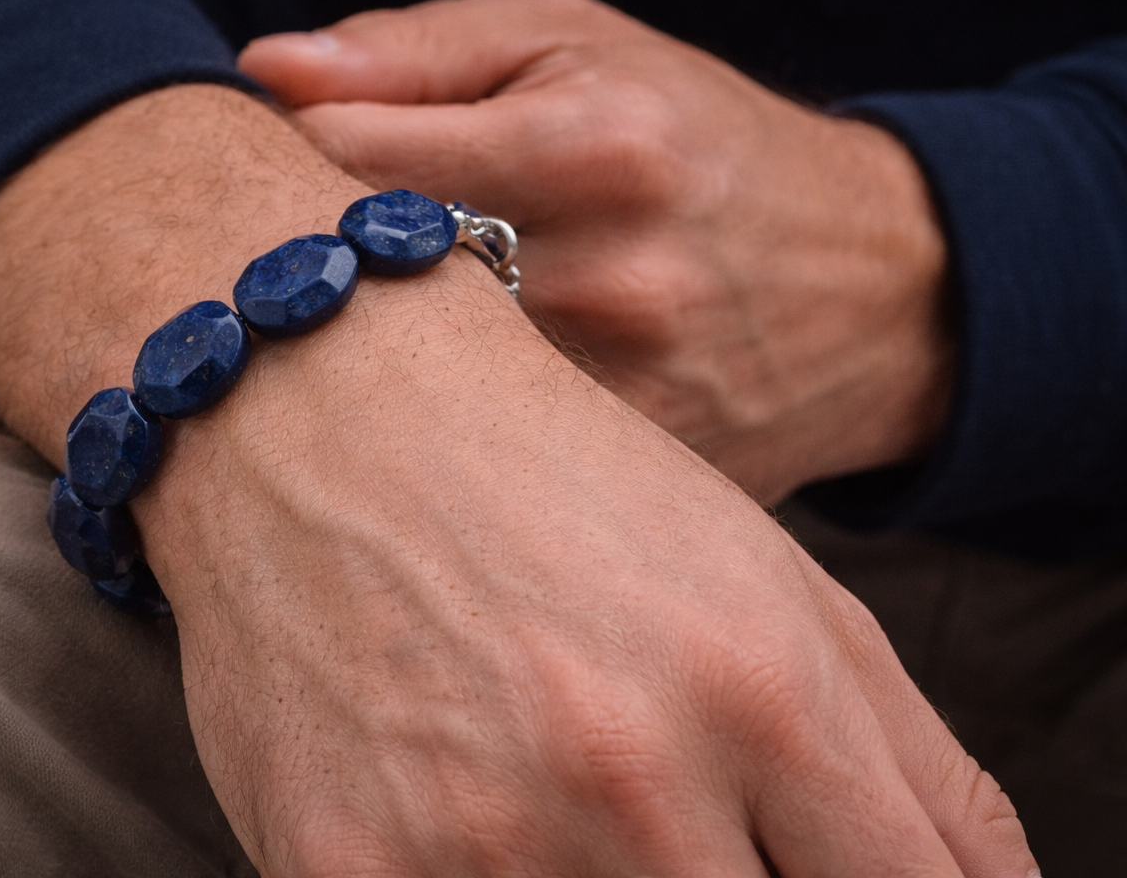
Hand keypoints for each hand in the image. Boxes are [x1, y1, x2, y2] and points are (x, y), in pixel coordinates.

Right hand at [0, 85, 1030, 875]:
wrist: (316, 397)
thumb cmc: (545, 476)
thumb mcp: (764, 576)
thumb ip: (911, 761)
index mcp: (764, 694)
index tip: (815, 866)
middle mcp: (631, 779)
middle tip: (657, 807)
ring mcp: (480, 840)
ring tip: (545, 785)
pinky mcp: (342, 871)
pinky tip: (453, 811)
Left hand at [239, 0, 955, 502]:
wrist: (882, 287)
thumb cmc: (703, 140)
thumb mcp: (579, 45)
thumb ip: (415, 48)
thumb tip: (261, 68)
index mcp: (586, 142)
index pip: (344, 160)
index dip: (266, 172)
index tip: (249, 178)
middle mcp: (605, 275)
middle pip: (359, 291)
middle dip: (291, 280)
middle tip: (274, 272)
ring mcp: (622, 394)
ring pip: (406, 392)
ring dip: (350, 364)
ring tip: (353, 335)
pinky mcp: (632, 477)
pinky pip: (480, 461)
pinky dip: (428, 434)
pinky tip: (424, 410)